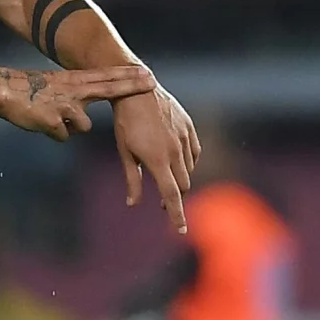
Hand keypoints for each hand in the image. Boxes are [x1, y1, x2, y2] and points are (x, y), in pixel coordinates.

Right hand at [0, 64, 155, 140]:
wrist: (5, 90)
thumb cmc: (33, 92)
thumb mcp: (60, 88)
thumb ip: (79, 97)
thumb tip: (89, 116)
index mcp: (75, 81)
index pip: (108, 77)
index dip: (129, 76)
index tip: (149, 74)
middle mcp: (74, 90)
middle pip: (109, 88)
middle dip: (131, 85)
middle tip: (152, 81)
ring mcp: (65, 105)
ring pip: (83, 126)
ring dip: (71, 126)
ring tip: (52, 116)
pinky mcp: (53, 121)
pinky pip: (63, 135)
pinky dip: (54, 133)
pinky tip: (41, 123)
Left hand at [115, 82, 200, 232]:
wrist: (136, 89)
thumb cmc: (125, 122)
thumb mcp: (125, 152)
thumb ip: (133, 180)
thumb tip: (133, 204)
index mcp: (157, 160)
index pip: (172, 195)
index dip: (177, 215)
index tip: (180, 230)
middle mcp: (174, 151)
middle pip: (183, 185)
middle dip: (176, 198)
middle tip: (164, 205)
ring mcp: (184, 138)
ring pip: (189, 169)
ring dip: (181, 180)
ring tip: (168, 180)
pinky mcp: (188, 127)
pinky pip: (194, 151)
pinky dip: (188, 161)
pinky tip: (179, 162)